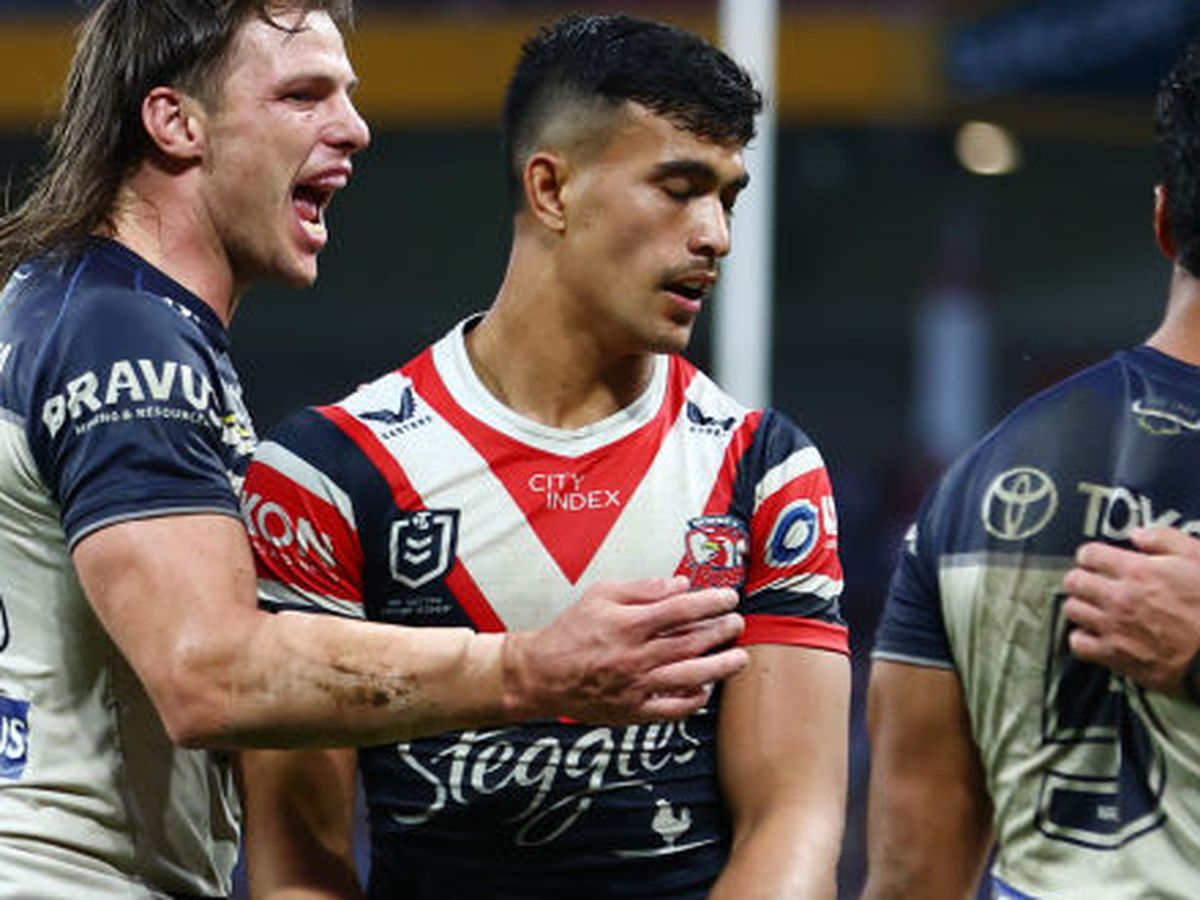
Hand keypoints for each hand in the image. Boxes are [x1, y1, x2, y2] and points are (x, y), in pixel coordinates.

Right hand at [501, 575, 746, 722]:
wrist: (541, 675)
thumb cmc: (570, 633)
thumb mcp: (601, 595)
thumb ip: (643, 589)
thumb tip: (679, 585)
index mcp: (629, 624)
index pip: (681, 610)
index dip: (711, 602)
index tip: (728, 597)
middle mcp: (636, 656)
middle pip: (691, 643)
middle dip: (721, 631)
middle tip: (737, 623)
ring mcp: (637, 686)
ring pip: (690, 677)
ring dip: (720, 668)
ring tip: (739, 659)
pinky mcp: (633, 710)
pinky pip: (672, 709)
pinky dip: (693, 700)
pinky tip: (705, 690)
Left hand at [1063, 526, 1199, 694]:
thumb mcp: (1198, 558)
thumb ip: (1165, 539)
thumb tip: (1139, 536)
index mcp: (1137, 572)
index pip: (1090, 554)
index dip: (1092, 554)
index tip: (1098, 559)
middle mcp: (1119, 599)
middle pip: (1074, 581)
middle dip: (1082, 578)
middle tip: (1094, 582)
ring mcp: (1114, 628)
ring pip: (1073, 610)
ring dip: (1082, 606)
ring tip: (1095, 607)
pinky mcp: (1116, 656)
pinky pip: (1079, 644)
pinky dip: (1082, 638)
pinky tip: (1095, 634)